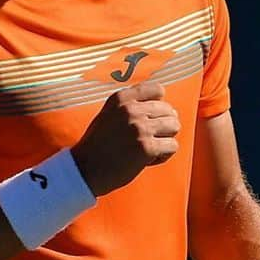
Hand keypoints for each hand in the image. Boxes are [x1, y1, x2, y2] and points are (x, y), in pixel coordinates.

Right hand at [72, 82, 179, 196]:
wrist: (84, 170)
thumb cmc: (98, 144)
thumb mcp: (109, 114)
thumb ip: (132, 105)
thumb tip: (165, 107)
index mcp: (121, 98)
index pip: (157, 89)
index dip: (159, 105)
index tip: (150, 118)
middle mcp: (131, 109)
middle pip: (169, 110)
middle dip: (163, 126)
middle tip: (148, 139)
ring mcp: (140, 128)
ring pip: (174, 126)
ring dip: (166, 139)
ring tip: (149, 148)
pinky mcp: (147, 147)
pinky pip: (172, 146)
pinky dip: (163, 155)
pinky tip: (148, 160)